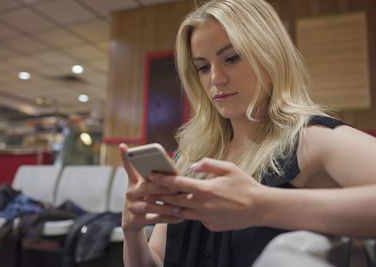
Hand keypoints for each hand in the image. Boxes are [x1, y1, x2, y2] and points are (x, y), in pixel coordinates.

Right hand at [119, 143, 182, 231]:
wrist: (134, 221)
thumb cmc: (147, 198)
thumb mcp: (148, 186)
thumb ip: (157, 180)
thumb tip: (176, 175)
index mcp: (134, 181)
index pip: (128, 166)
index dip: (125, 156)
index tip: (123, 146)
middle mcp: (130, 192)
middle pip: (145, 188)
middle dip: (162, 189)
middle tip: (176, 189)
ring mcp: (131, 207)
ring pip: (150, 205)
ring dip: (166, 206)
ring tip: (180, 207)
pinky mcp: (135, 220)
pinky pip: (154, 219)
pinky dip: (168, 218)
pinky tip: (180, 217)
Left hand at [147, 157, 266, 230]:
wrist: (260, 208)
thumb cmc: (245, 186)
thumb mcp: (229, 168)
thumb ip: (209, 164)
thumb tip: (193, 166)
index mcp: (207, 189)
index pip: (178, 184)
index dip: (163, 179)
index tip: (152, 175)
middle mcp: (204, 205)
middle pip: (174, 201)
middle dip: (159, 196)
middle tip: (146, 192)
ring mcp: (207, 218)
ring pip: (182, 213)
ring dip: (168, 207)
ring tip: (157, 202)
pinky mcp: (211, 226)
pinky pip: (196, 219)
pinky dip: (189, 213)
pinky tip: (184, 209)